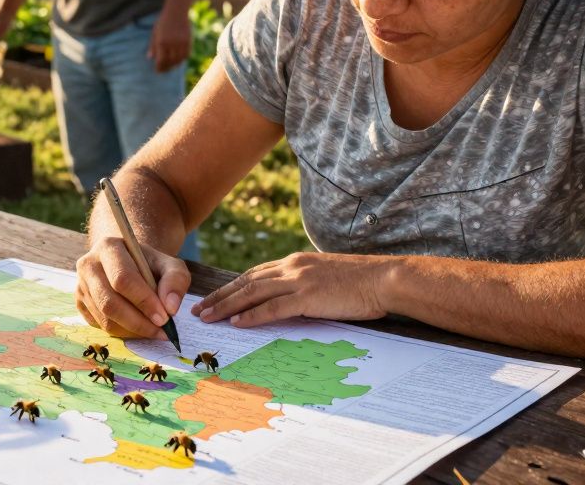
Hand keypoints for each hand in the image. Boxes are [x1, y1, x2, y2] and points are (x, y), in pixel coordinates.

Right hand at [75, 236, 190, 338]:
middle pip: (109, 302)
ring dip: (132, 330)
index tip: (164, 317)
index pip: (123, 278)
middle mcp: (88, 265)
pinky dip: (122, 332)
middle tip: (161, 331)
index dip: (144, 301)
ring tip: (153, 330)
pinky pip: (99, 326)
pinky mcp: (79, 303)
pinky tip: (138, 327)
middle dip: (138, 322)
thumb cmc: (150, 265)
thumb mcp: (169, 265)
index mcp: (109, 247)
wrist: (129, 264)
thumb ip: (176, 280)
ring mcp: (80, 285)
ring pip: (104, 318)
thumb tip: (170, 307)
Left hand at [147, 8, 191, 72]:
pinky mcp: (188, 41)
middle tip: (164, 70)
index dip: (159, 68)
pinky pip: (186, 54)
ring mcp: (181, 42)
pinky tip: (178, 59)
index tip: (158, 71)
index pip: (161, 61)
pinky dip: (182, 59)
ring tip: (171, 65)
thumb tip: (150, 58)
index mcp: (161, 42)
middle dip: (167, 67)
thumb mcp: (155, 33)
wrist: (176, 11)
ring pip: (179, 60)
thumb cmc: (163, 22)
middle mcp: (171, 43)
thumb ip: (152, 46)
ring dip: (175, 64)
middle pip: (170, 62)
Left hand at [191, 252, 389, 327]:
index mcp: (296, 262)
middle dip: (219, 296)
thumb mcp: (326, 278)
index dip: (231, 287)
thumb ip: (305, 286)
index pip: (254, 274)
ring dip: (226, 306)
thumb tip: (290, 302)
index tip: (213, 297)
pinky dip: (252, 315)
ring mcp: (299, 280)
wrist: (385, 278)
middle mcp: (292, 267)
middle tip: (199, 309)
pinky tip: (236, 323)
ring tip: (207, 317)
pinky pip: (273, 307)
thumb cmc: (361, 283)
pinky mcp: (309, 297)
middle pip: (245, 281)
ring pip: (252, 293)